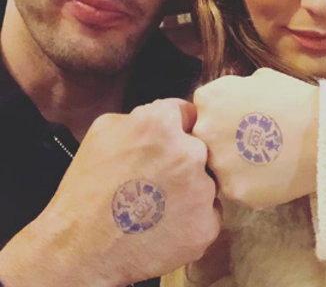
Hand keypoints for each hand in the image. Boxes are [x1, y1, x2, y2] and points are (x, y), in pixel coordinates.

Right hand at [0, 99, 220, 286]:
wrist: (79, 250)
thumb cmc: (86, 189)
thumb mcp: (103, 131)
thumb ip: (141, 116)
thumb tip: (163, 116)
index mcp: (162, 124)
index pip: (186, 112)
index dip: (175, 127)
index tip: (166, 142)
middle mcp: (189, 153)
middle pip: (199, 147)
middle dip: (182, 158)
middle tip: (157, 178)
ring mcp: (201, 191)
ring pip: (206, 181)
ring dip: (189, 189)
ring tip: (157, 206)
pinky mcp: (206, 225)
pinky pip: (208, 213)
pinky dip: (192, 219)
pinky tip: (165, 226)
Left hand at [193, 68, 318, 209]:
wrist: (323, 132)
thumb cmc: (295, 99)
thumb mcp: (259, 79)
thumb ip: (233, 89)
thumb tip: (225, 99)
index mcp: (208, 99)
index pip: (202, 110)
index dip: (221, 116)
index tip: (238, 120)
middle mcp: (204, 130)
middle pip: (203, 140)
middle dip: (222, 141)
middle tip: (250, 141)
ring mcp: (217, 163)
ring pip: (217, 167)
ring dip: (234, 165)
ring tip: (263, 159)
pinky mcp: (234, 190)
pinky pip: (236, 188)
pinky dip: (250, 184)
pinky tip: (270, 174)